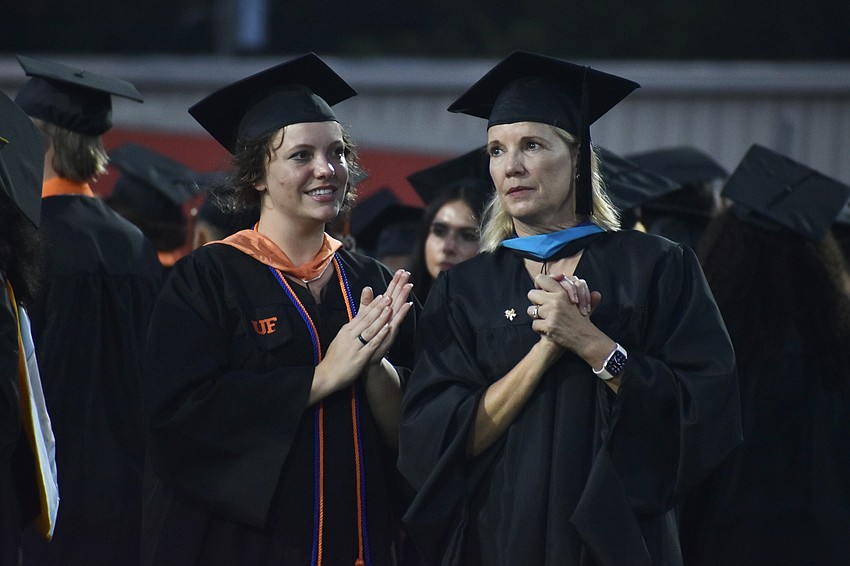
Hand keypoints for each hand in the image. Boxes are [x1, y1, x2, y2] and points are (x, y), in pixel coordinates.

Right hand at [311, 270, 412, 401]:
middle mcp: (350, 335)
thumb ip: (350, 329)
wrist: (327, 376)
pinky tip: (388, 328)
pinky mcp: (360, 357)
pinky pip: (371, 344)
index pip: (361, 315)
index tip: (381, 296)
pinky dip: (380, 335)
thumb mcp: (340, 339)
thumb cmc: (334, 359)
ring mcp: (355, 345)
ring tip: (390, 308)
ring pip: (370, 329)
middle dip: (378, 307)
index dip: (372, 305)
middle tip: (388, 296)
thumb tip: (355, 320)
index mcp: (346, 330)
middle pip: (366, 319)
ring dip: (381, 318)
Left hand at [357, 269, 413, 363]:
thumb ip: (366, 303)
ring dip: (404, 296)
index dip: (395, 282)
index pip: (390, 293)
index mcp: (383, 311)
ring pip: (399, 307)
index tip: (401, 270)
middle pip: (397, 297)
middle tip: (407, 273)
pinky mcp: (391, 333)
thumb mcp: (365, 316)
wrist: (367, 357)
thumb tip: (367, 287)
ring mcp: (391, 324)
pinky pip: (397, 320)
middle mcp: (390, 316)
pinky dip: (402, 313)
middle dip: (402, 285)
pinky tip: (407, 305)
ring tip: (409, 285)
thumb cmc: (367, 337)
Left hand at [527, 274, 601, 352]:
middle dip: (535, 302)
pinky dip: (540, 329)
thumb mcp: (580, 300)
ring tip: (547, 320)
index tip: (542, 291)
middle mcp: (556, 301)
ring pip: (531, 310)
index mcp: (562, 292)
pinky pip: (534, 324)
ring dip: (537, 316)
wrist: (586, 338)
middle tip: (544, 309)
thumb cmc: (581, 319)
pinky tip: (548, 330)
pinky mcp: (549, 326)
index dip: (539, 285)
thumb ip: (570, 288)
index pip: (541, 279)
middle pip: (531, 294)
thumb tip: (561, 274)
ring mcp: (552, 313)